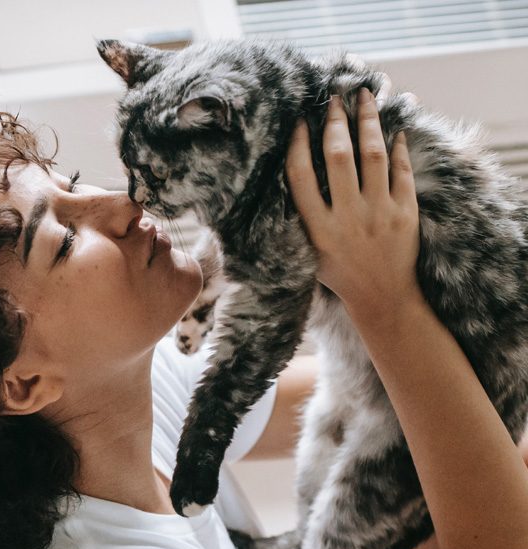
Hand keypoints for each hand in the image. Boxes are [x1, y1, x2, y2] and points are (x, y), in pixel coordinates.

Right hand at [286, 88, 419, 318]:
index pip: (301, 176)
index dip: (298, 143)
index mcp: (317, 229)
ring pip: (372, 155)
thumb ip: (304, 217)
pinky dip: (398, 147)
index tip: (300, 120)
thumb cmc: (340, 274)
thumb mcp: (310, 252)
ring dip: (368, 122)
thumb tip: (295, 173)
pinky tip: (395, 130)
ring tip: (366, 98)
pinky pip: (402, 171)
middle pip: (337, 157)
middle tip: (335, 98)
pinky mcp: (405, 213)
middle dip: (335, 122)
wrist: (383, 298)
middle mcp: (347, 218)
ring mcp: (379, 213)